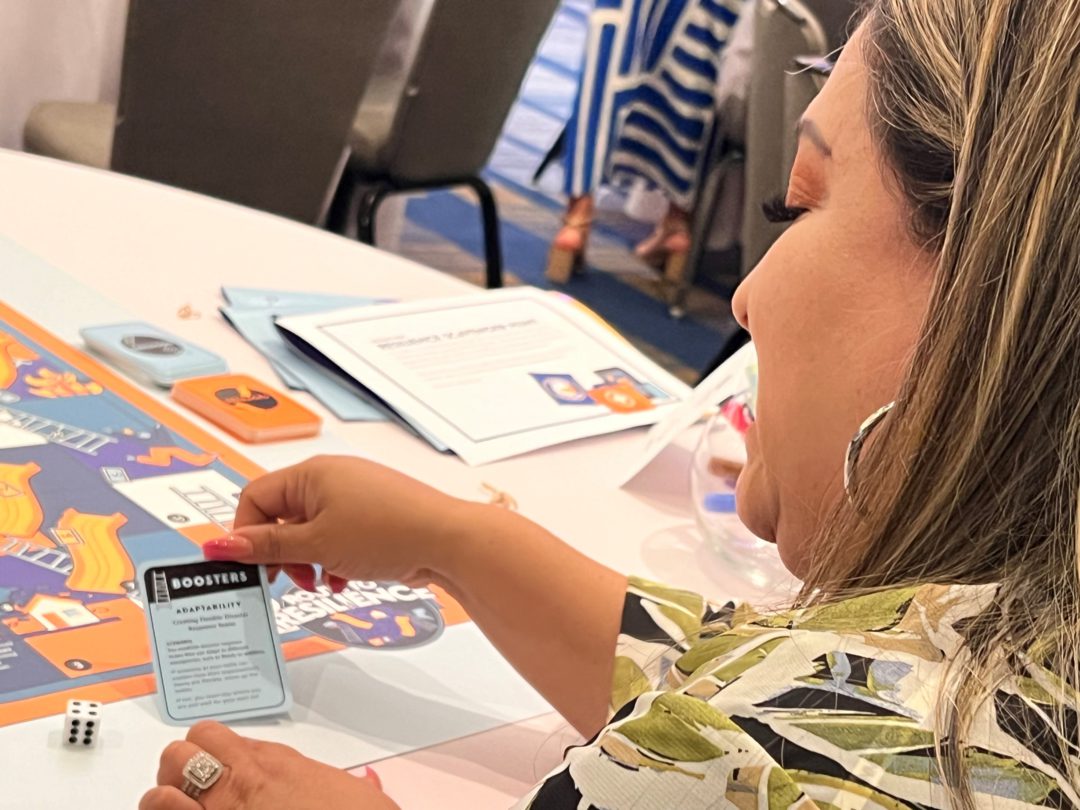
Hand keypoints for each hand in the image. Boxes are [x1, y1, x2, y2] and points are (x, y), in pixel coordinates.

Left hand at [139, 721, 398, 809]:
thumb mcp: (358, 795)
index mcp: (272, 764)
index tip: (215, 768)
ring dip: (161, 804)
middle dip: (177, 771)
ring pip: (157, 795)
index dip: (208, 753)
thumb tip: (359, 784)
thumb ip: (345, 785)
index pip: (212, 737)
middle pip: (177, 754)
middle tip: (190, 791)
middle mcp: (239, 783)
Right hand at [203, 455, 477, 589]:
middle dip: (281, 553)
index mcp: (310, 473)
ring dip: (307, 560)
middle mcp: (330, 477)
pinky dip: (331, 559)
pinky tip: (342, 578)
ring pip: (309, 530)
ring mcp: (353, 494)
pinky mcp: (372, 513)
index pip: (255, 498)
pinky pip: (335, 535)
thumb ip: (267, 546)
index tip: (253, 568)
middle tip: (293, 580)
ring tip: (321, 582)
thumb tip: (221, 543)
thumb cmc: (386, 530)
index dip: (247, 534)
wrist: (446, 539)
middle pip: (281, 516)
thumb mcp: (316, 545)